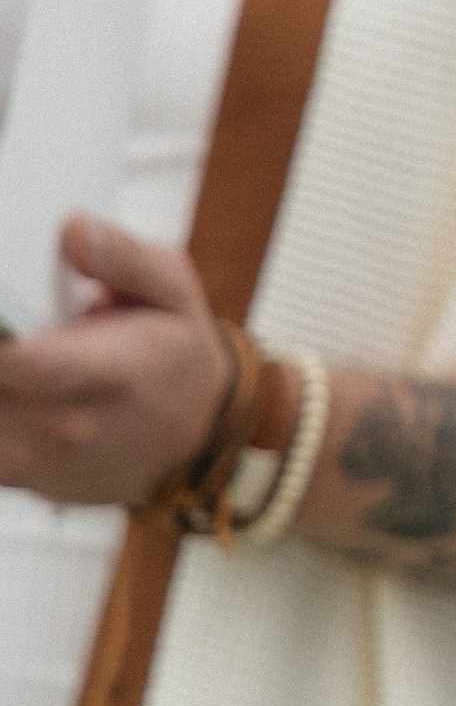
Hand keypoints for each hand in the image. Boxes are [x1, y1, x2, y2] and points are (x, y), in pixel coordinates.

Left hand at [0, 216, 231, 505]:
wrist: (188, 438)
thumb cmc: (176, 355)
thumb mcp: (175, 290)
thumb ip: (124, 256)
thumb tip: (73, 229)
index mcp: (115, 372)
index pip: (31, 363)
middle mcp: (69, 425)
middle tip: (8, 313)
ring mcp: (35, 460)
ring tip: (15, 339)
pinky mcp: (11, 476)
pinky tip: (12, 379)